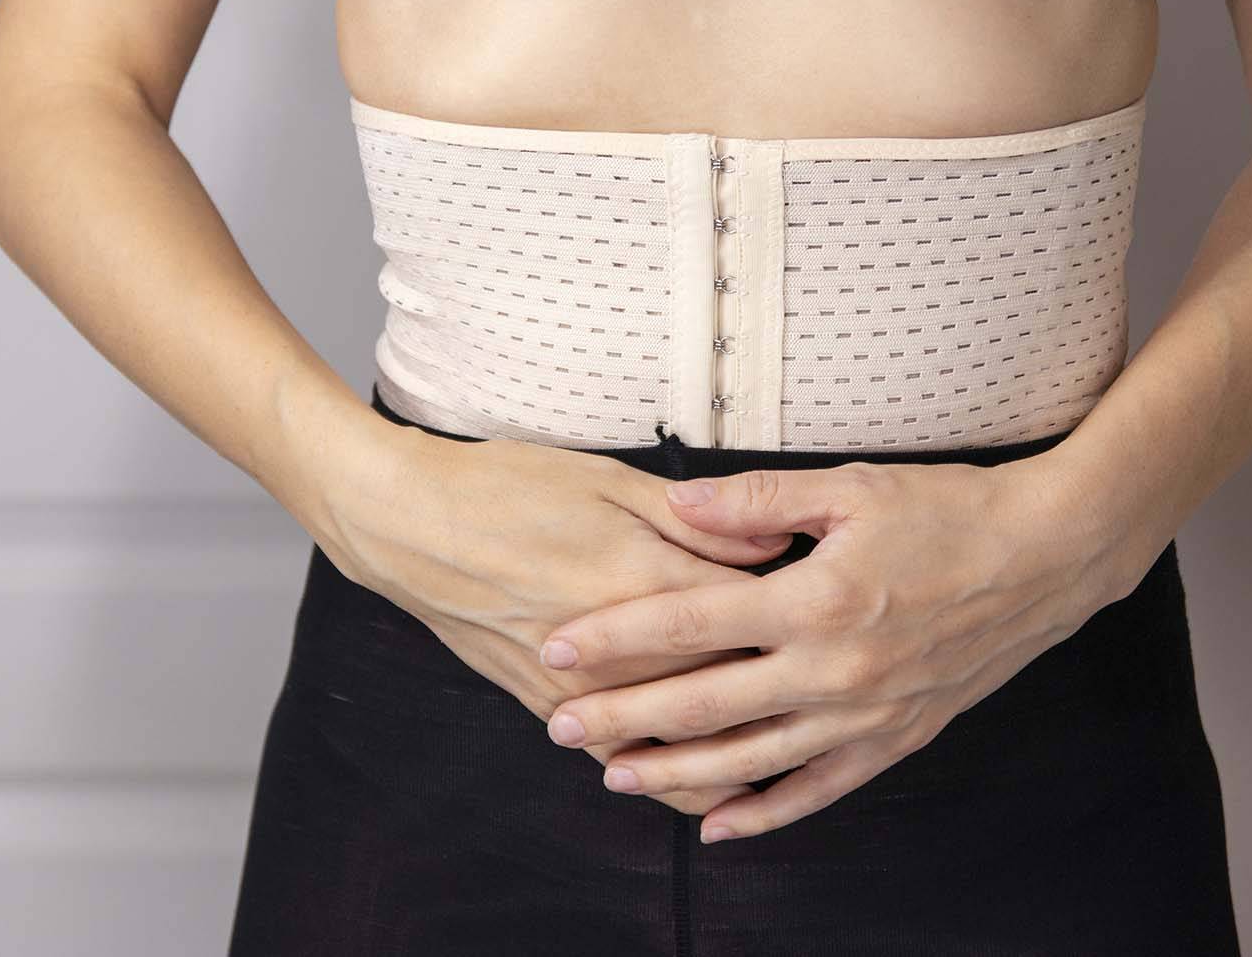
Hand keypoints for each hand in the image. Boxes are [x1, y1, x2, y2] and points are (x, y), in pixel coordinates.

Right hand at [315, 419, 798, 817]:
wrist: (407, 525)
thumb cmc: (508, 487)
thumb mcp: (611, 481)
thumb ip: (698, 523)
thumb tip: (772, 550)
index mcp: (644, 578)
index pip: (752, 611)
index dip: (802, 610)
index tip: (844, 603)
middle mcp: (618, 649)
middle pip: (727, 683)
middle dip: (785, 681)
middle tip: (837, 671)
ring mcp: (580, 687)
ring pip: (681, 740)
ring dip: (739, 743)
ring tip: (792, 736)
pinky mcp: (545, 704)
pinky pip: (623, 756)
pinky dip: (671, 770)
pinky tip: (709, 770)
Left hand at [533, 455, 1158, 841]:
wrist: (1048, 554)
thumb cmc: (949, 509)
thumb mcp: (849, 487)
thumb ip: (754, 500)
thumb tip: (675, 502)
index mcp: (813, 599)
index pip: (686, 624)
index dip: (613, 639)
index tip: (555, 649)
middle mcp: (833, 669)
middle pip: (703, 704)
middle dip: (621, 717)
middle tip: (558, 727)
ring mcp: (866, 713)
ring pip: (750, 759)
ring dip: (675, 772)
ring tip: (616, 774)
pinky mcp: (897, 737)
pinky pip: (820, 789)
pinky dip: (765, 812)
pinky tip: (717, 825)